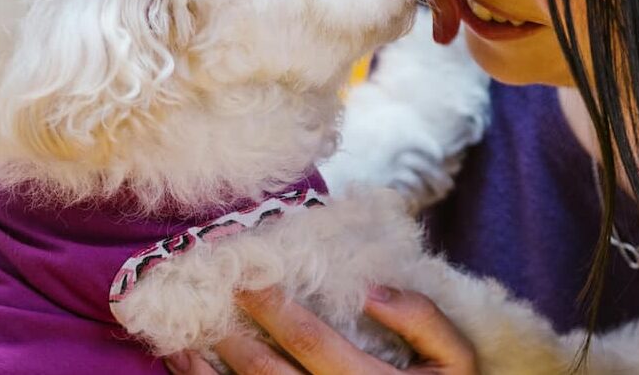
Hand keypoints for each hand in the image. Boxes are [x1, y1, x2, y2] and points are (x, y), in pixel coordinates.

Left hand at [164, 285, 477, 373]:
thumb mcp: (459, 362)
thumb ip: (424, 321)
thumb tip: (371, 290)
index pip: (310, 341)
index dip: (275, 307)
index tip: (246, 274)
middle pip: (268, 374)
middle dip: (231, 332)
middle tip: (203, 294)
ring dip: (208, 372)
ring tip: (179, 340)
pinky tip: (189, 371)